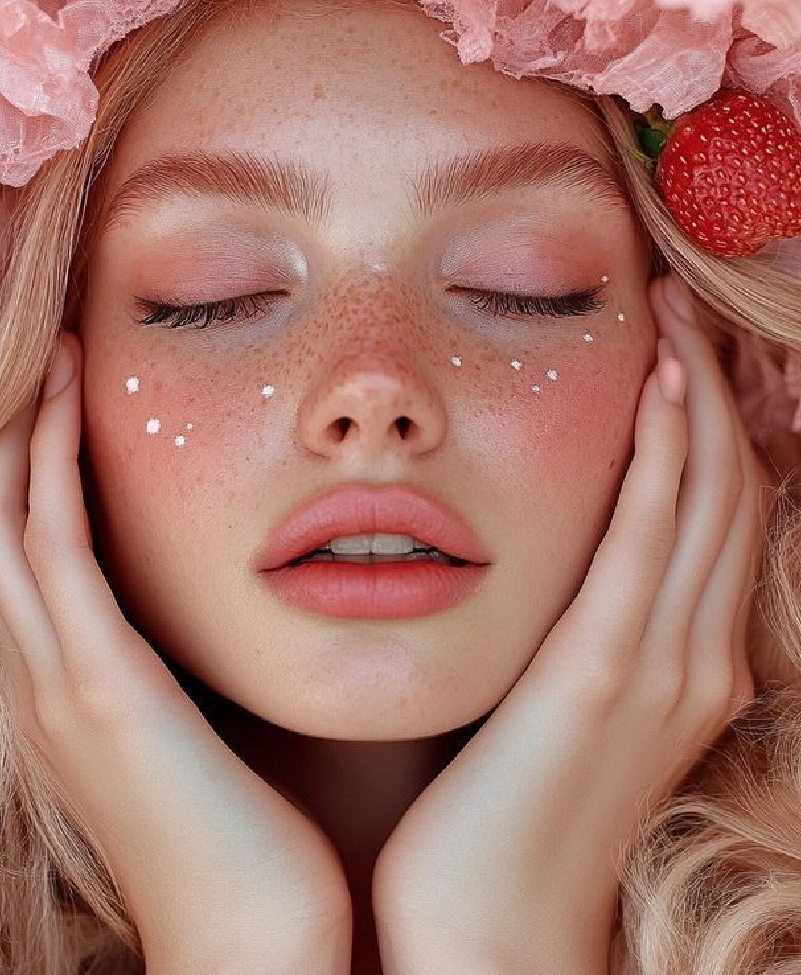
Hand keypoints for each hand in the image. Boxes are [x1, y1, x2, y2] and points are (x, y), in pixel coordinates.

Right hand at [0, 333, 351, 973]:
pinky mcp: (97, 687)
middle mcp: (46, 683)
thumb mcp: (214, 736)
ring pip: (6, 524)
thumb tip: (259, 599)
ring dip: (27, 434)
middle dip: (18, 437)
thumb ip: (207, 669)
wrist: (261, 945)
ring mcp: (59, 685)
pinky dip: (51, 470)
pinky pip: (51, 547)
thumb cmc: (259, 841)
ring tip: (62, 359)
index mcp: (74, 694)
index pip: (28, 557)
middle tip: (58, 359)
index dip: (37, 471)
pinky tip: (73, 408)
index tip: (79, 400)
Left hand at [372, 275, 765, 973]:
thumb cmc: (502, 814)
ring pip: (707, 499)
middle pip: (730, 489)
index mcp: (685, 662)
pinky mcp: (605, 673)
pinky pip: (651, 541)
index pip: (719, 514)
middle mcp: (696, 655)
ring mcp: (663, 666)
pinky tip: (657, 392)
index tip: (674, 346)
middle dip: (713, 387)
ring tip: (670, 317)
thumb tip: (555, 563)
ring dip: (695, 398)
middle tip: (678, 305)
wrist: (486, 929)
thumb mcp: (555, 706)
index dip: (712, 422)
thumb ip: (575, 632)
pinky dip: (665, 459)